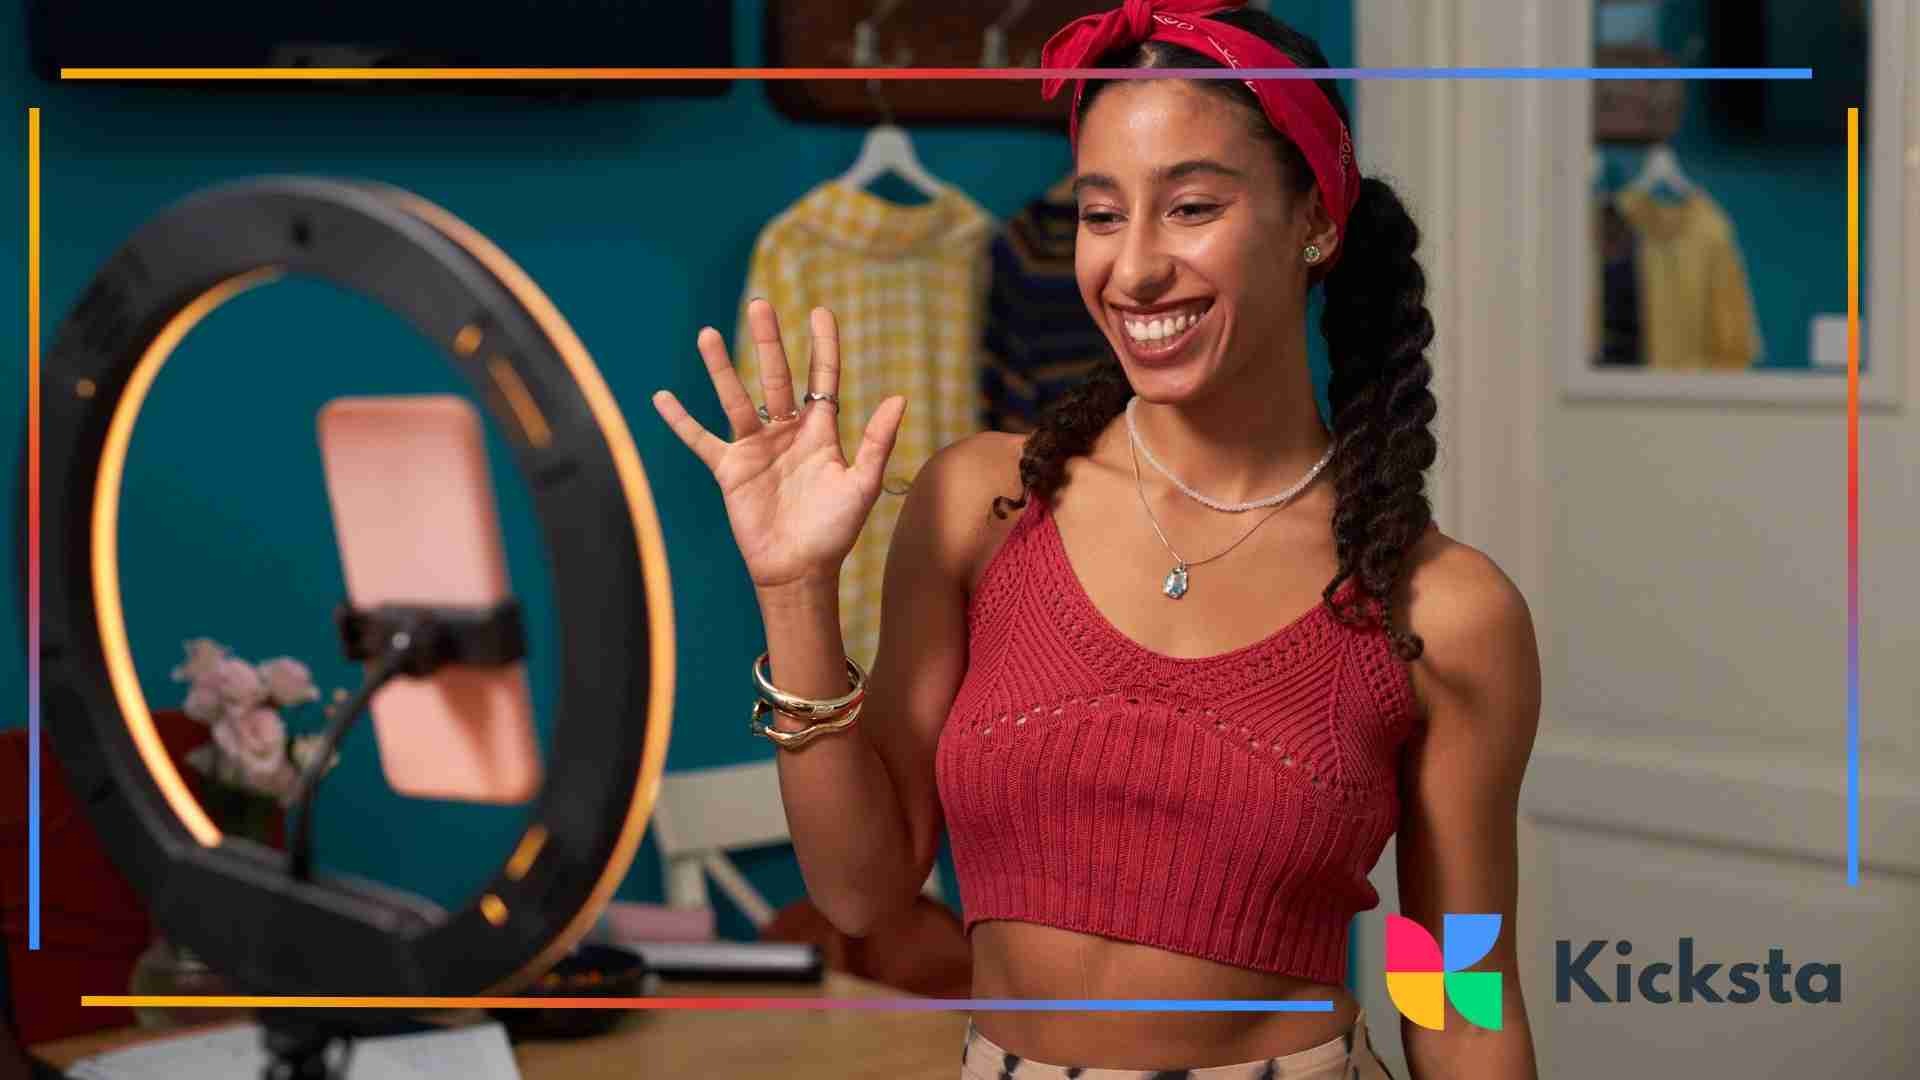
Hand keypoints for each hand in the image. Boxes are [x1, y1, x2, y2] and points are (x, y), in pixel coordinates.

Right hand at [652, 300, 907, 591]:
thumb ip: (876, 442)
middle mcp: (786, 432)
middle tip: (761, 304)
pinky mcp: (730, 470)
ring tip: (709, 333)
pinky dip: (681, 420)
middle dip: (769, 341)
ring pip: (735, 398)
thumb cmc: (834, 532)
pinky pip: (701, 440)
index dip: (823, 345)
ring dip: (721, 368)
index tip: (820, 311)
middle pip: (776, 376)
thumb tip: (899, 398)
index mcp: (821, 432)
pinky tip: (662, 397)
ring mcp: (756, 448)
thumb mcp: (861, 485)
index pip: (822, 377)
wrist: (799, 571)